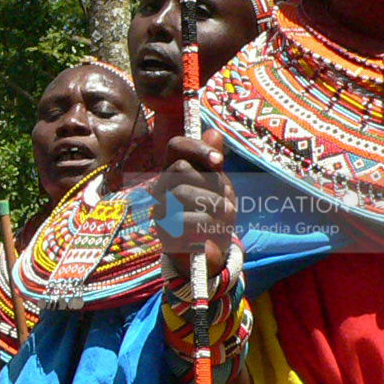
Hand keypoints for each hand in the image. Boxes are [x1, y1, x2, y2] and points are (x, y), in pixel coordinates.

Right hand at [152, 129, 235, 278]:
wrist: (212, 252)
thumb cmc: (215, 213)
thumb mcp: (220, 185)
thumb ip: (213, 162)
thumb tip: (213, 132)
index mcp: (175, 170)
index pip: (176, 145)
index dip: (197, 147)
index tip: (219, 162)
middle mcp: (162, 186)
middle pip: (182, 168)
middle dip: (210, 182)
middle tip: (223, 198)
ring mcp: (159, 208)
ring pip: (183, 192)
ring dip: (213, 203)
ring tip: (224, 214)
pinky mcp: (163, 231)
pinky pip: (184, 220)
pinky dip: (207, 224)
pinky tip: (214, 231)